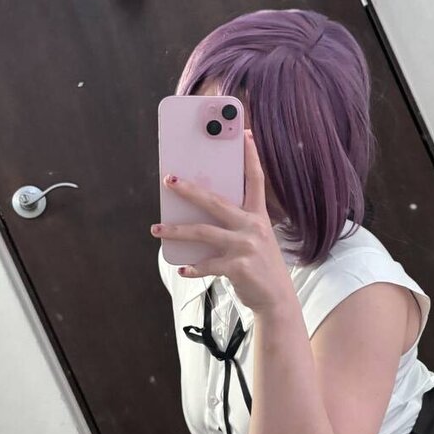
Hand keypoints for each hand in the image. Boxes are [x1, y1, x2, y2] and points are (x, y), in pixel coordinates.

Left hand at [150, 131, 292, 313]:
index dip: (251, 156)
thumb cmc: (261, 266)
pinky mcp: (237, 267)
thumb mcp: (256, 239)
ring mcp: (245, 247)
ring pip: (203, 232)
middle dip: (190, 189)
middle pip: (216, 202)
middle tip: (169, 180)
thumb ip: (236, 224)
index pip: (255, 180)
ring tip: (156, 229)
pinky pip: (207, 264)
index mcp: (258, 216)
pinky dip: (192, 268)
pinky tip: (181, 269)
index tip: (245, 134)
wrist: (276, 299)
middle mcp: (253, 227)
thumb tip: (201, 214)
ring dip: (176, 230)